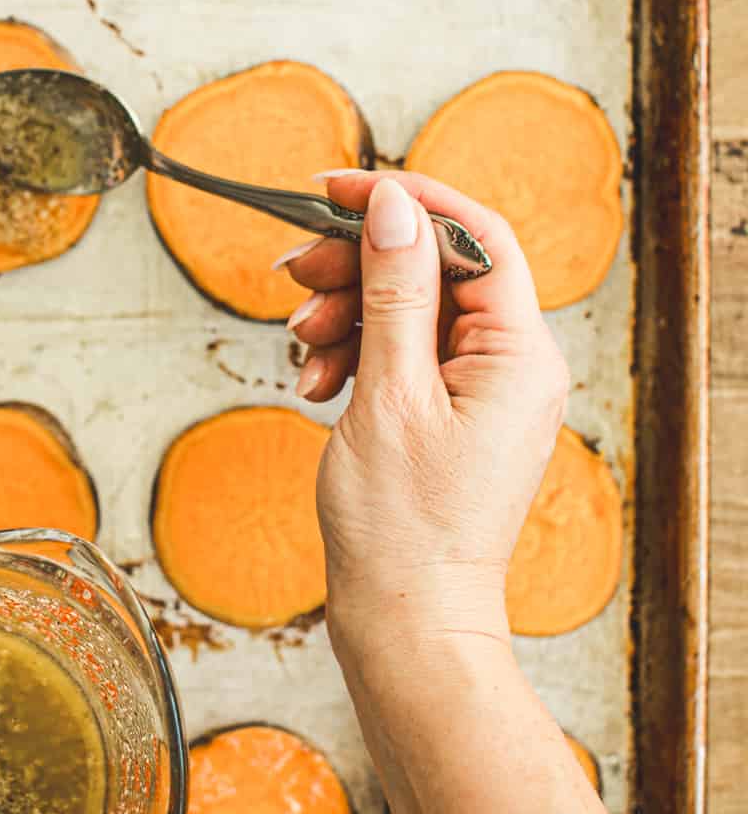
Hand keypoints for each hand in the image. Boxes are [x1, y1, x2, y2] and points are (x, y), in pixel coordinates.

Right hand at [282, 171, 568, 673]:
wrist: (407, 623)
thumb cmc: (403, 529)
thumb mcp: (390, 394)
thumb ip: (394, 291)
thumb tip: (395, 205)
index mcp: (520, 353)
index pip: (475, 235)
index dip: (406, 200)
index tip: (337, 190)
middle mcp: (513, 365)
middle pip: (436, 268)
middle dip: (360, 263)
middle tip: (294, 271)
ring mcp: (482, 391)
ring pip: (410, 309)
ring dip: (347, 312)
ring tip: (300, 345)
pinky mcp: (451, 415)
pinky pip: (401, 354)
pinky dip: (353, 355)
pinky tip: (315, 384)